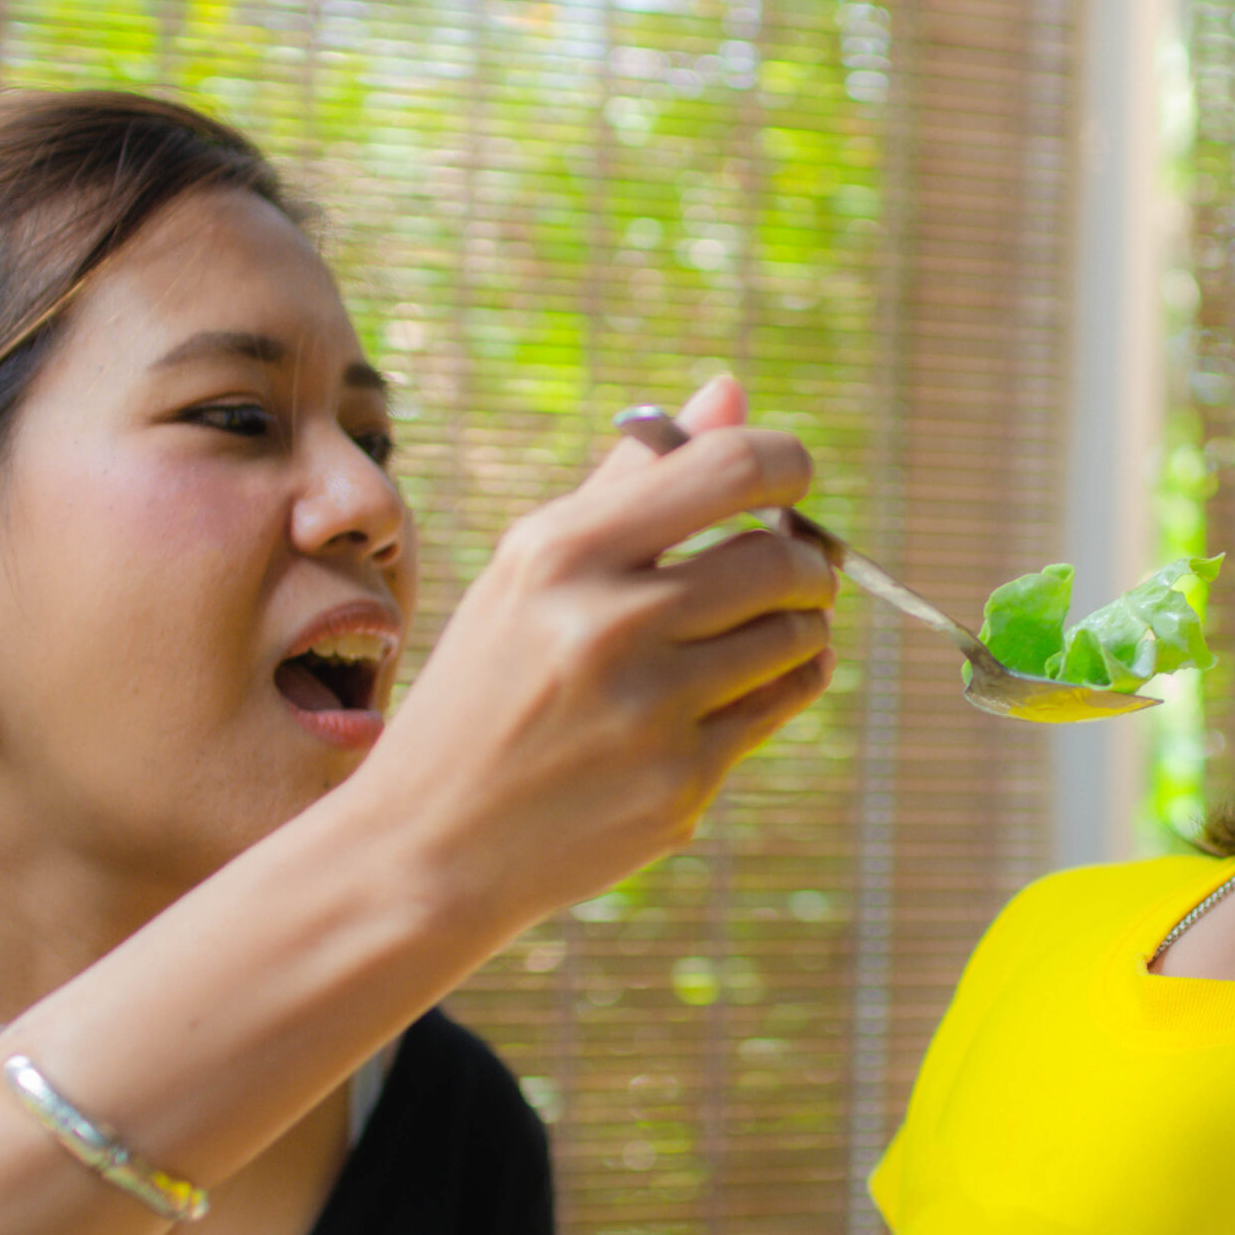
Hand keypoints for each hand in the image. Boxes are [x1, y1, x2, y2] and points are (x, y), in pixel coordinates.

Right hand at [357, 376, 837, 930]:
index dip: (789, 463)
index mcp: (563, 551)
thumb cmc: (486, 688)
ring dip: (801, 625)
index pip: (731, 468)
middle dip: (806, 559)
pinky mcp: (682, 783)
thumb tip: (730, 390)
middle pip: (782, 558)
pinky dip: (785, 684)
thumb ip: (635, 479)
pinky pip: (781, 707)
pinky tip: (753, 682)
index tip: (792, 478)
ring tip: (767, 628)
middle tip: (792, 568)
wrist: (429, 845)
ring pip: (796, 636)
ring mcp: (651, 710)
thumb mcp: (531, 570)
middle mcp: (609, 624)